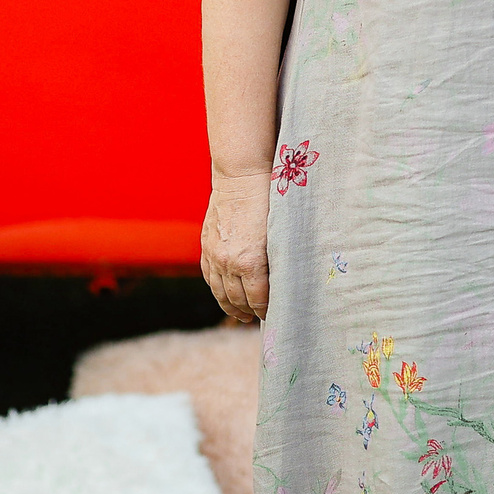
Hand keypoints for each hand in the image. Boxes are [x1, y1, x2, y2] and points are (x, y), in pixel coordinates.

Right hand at [203, 171, 272, 323]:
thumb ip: (279, 259)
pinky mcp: (206, 246)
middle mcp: (229, 262)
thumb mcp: (280, 233)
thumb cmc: (269, 199)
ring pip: (220, 292)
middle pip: (238, 300)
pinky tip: (225, 295)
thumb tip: (286, 282)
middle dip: (249, 312)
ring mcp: (214, 255)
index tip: (276, 315)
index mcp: (250, 261)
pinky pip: (209, 277)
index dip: (267, 310)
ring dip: (231, 307)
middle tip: (260, 318)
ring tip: (242, 315)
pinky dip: (217, 290)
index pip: (258, 299)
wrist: (241, 175)